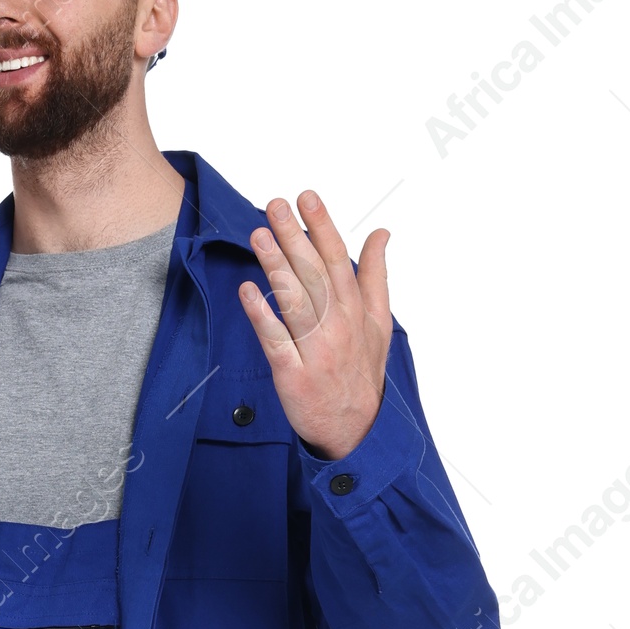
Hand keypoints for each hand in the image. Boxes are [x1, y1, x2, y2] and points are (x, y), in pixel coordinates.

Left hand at [237, 192, 392, 460]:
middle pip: (314, 274)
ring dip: (277, 267)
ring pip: (295, 302)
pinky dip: (262, 316)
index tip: (307, 196)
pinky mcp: (294, 376)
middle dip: (294, 237)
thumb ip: (376, 276)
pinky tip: (248, 291)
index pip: (338, 260)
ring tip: (259, 235)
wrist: (357, 432)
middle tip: (275, 204)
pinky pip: (276, 341)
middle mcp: (338, 326)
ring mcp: (316, 351)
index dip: (322, 226)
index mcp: (356, 310)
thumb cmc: (362, 374)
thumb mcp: (379, 324)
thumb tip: (381, 233)